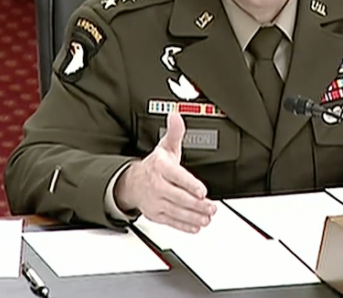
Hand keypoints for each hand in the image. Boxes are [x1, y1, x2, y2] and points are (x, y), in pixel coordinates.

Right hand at [113, 112, 216, 232]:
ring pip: (176, 211)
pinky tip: (196, 227)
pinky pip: (171, 222)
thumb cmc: (154, 166)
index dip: (189, 184)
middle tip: (211, 207)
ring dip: (193, 216)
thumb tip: (176, 115)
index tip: (202, 190)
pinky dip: (184, 226)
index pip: (176, 176)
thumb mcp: (165, 147)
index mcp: (161, 168)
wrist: (131, 183)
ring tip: (207, 218)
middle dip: (196, 204)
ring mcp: (156, 201)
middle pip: (178, 197)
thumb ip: (174, 132)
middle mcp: (157, 185)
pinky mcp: (156, 214)